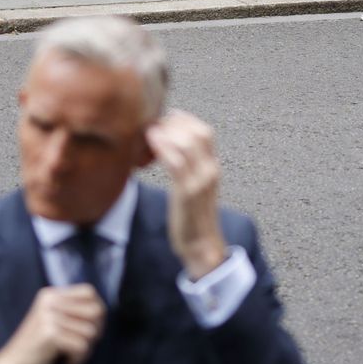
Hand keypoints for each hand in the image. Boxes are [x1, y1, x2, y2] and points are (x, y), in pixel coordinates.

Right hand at [0, 285, 105, 363]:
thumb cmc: (36, 348)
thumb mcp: (52, 321)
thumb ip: (71, 311)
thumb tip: (101, 311)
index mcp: (50, 295)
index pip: (90, 292)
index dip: (96, 312)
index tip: (85, 329)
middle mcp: (50, 301)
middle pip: (96, 311)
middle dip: (95, 332)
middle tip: (79, 345)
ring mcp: (49, 317)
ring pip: (91, 332)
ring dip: (85, 350)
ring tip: (68, 355)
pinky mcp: (49, 334)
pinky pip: (82, 346)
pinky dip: (78, 360)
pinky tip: (65, 362)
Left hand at [146, 111, 227, 279]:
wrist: (202, 245)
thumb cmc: (192, 216)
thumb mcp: (195, 186)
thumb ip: (188, 167)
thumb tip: (169, 148)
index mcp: (213, 167)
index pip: (205, 132)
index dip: (185, 119)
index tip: (165, 117)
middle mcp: (210, 170)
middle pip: (198, 132)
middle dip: (174, 122)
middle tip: (153, 123)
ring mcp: (200, 181)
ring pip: (188, 143)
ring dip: (166, 132)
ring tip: (149, 130)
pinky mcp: (187, 193)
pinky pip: (176, 163)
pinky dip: (163, 147)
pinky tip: (151, 141)